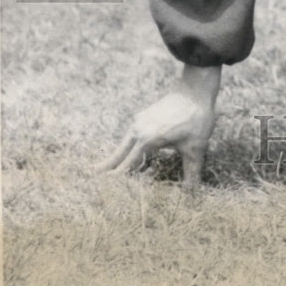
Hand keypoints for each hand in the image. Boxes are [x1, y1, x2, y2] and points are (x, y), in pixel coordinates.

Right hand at [99, 64, 220, 188]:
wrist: (195, 88)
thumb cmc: (196, 119)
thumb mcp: (195, 149)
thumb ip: (191, 175)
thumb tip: (193, 198)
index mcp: (146, 140)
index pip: (126, 167)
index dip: (117, 181)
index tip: (106, 195)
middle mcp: (138, 131)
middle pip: (118, 155)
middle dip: (106, 169)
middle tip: (89, 180)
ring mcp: (139, 121)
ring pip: (124, 144)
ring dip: (117, 158)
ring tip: (104, 170)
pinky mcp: (144, 116)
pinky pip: (131, 136)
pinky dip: (126, 147)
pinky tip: (129, 154)